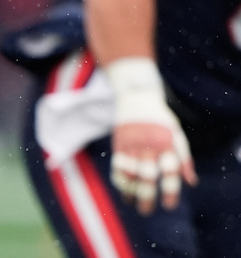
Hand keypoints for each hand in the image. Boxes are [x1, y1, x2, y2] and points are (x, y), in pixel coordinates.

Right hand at [106, 58, 197, 214]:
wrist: (136, 96)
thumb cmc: (160, 118)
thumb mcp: (177, 134)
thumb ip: (183, 158)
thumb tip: (190, 182)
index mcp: (167, 143)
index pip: (170, 172)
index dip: (170, 191)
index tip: (168, 206)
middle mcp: (149, 144)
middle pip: (148, 176)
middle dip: (147, 196)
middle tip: (146, 211)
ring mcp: (132, 143)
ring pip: (130, 172)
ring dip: (130, 190)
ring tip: (131, 202)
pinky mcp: (118, 142)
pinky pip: (117, 164)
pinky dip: (119, 178)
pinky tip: (122, 187)